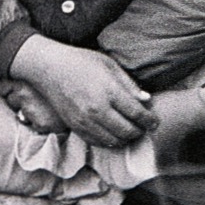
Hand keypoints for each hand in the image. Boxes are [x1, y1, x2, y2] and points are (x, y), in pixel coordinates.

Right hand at [7, 37, 158, 146]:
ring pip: (114, 141)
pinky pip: (97, 142)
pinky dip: (109, 142)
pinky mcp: (75, 127)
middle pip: (127, 131)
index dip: (150, 120)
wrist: (49, 68)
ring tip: (129, 130)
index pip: (137, 113)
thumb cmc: (81, 61)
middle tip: (144, 126)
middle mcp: (97, 109)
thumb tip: (147, 100)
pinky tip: (113, 133)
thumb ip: (129, 84)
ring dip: (125, 139)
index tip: (155, 121)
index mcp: (109, 91)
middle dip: (140, 131)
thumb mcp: (109, 65)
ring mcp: (85, 121)